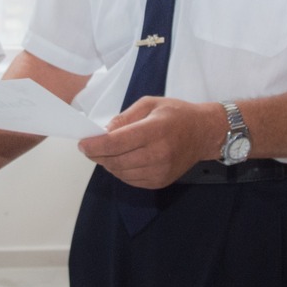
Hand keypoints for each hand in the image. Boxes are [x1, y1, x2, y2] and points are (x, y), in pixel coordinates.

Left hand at [78, 97, 220, 188]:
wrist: (204, 133)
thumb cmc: (176, 114)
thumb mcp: (150, 104)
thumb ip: (125, 117)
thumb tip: (104, 131)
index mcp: (154, 130)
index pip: (116, 142)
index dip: (95, 145)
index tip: (83, 143)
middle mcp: (158, 154)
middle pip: (115, 160)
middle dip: (97, 155)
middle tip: (90, 147)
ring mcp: (160, 171)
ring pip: (120, 173)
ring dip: (108, 164)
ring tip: (107, 152)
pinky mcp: (160, 182)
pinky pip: (131, 180)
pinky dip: (121, 172)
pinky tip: (122, 160)